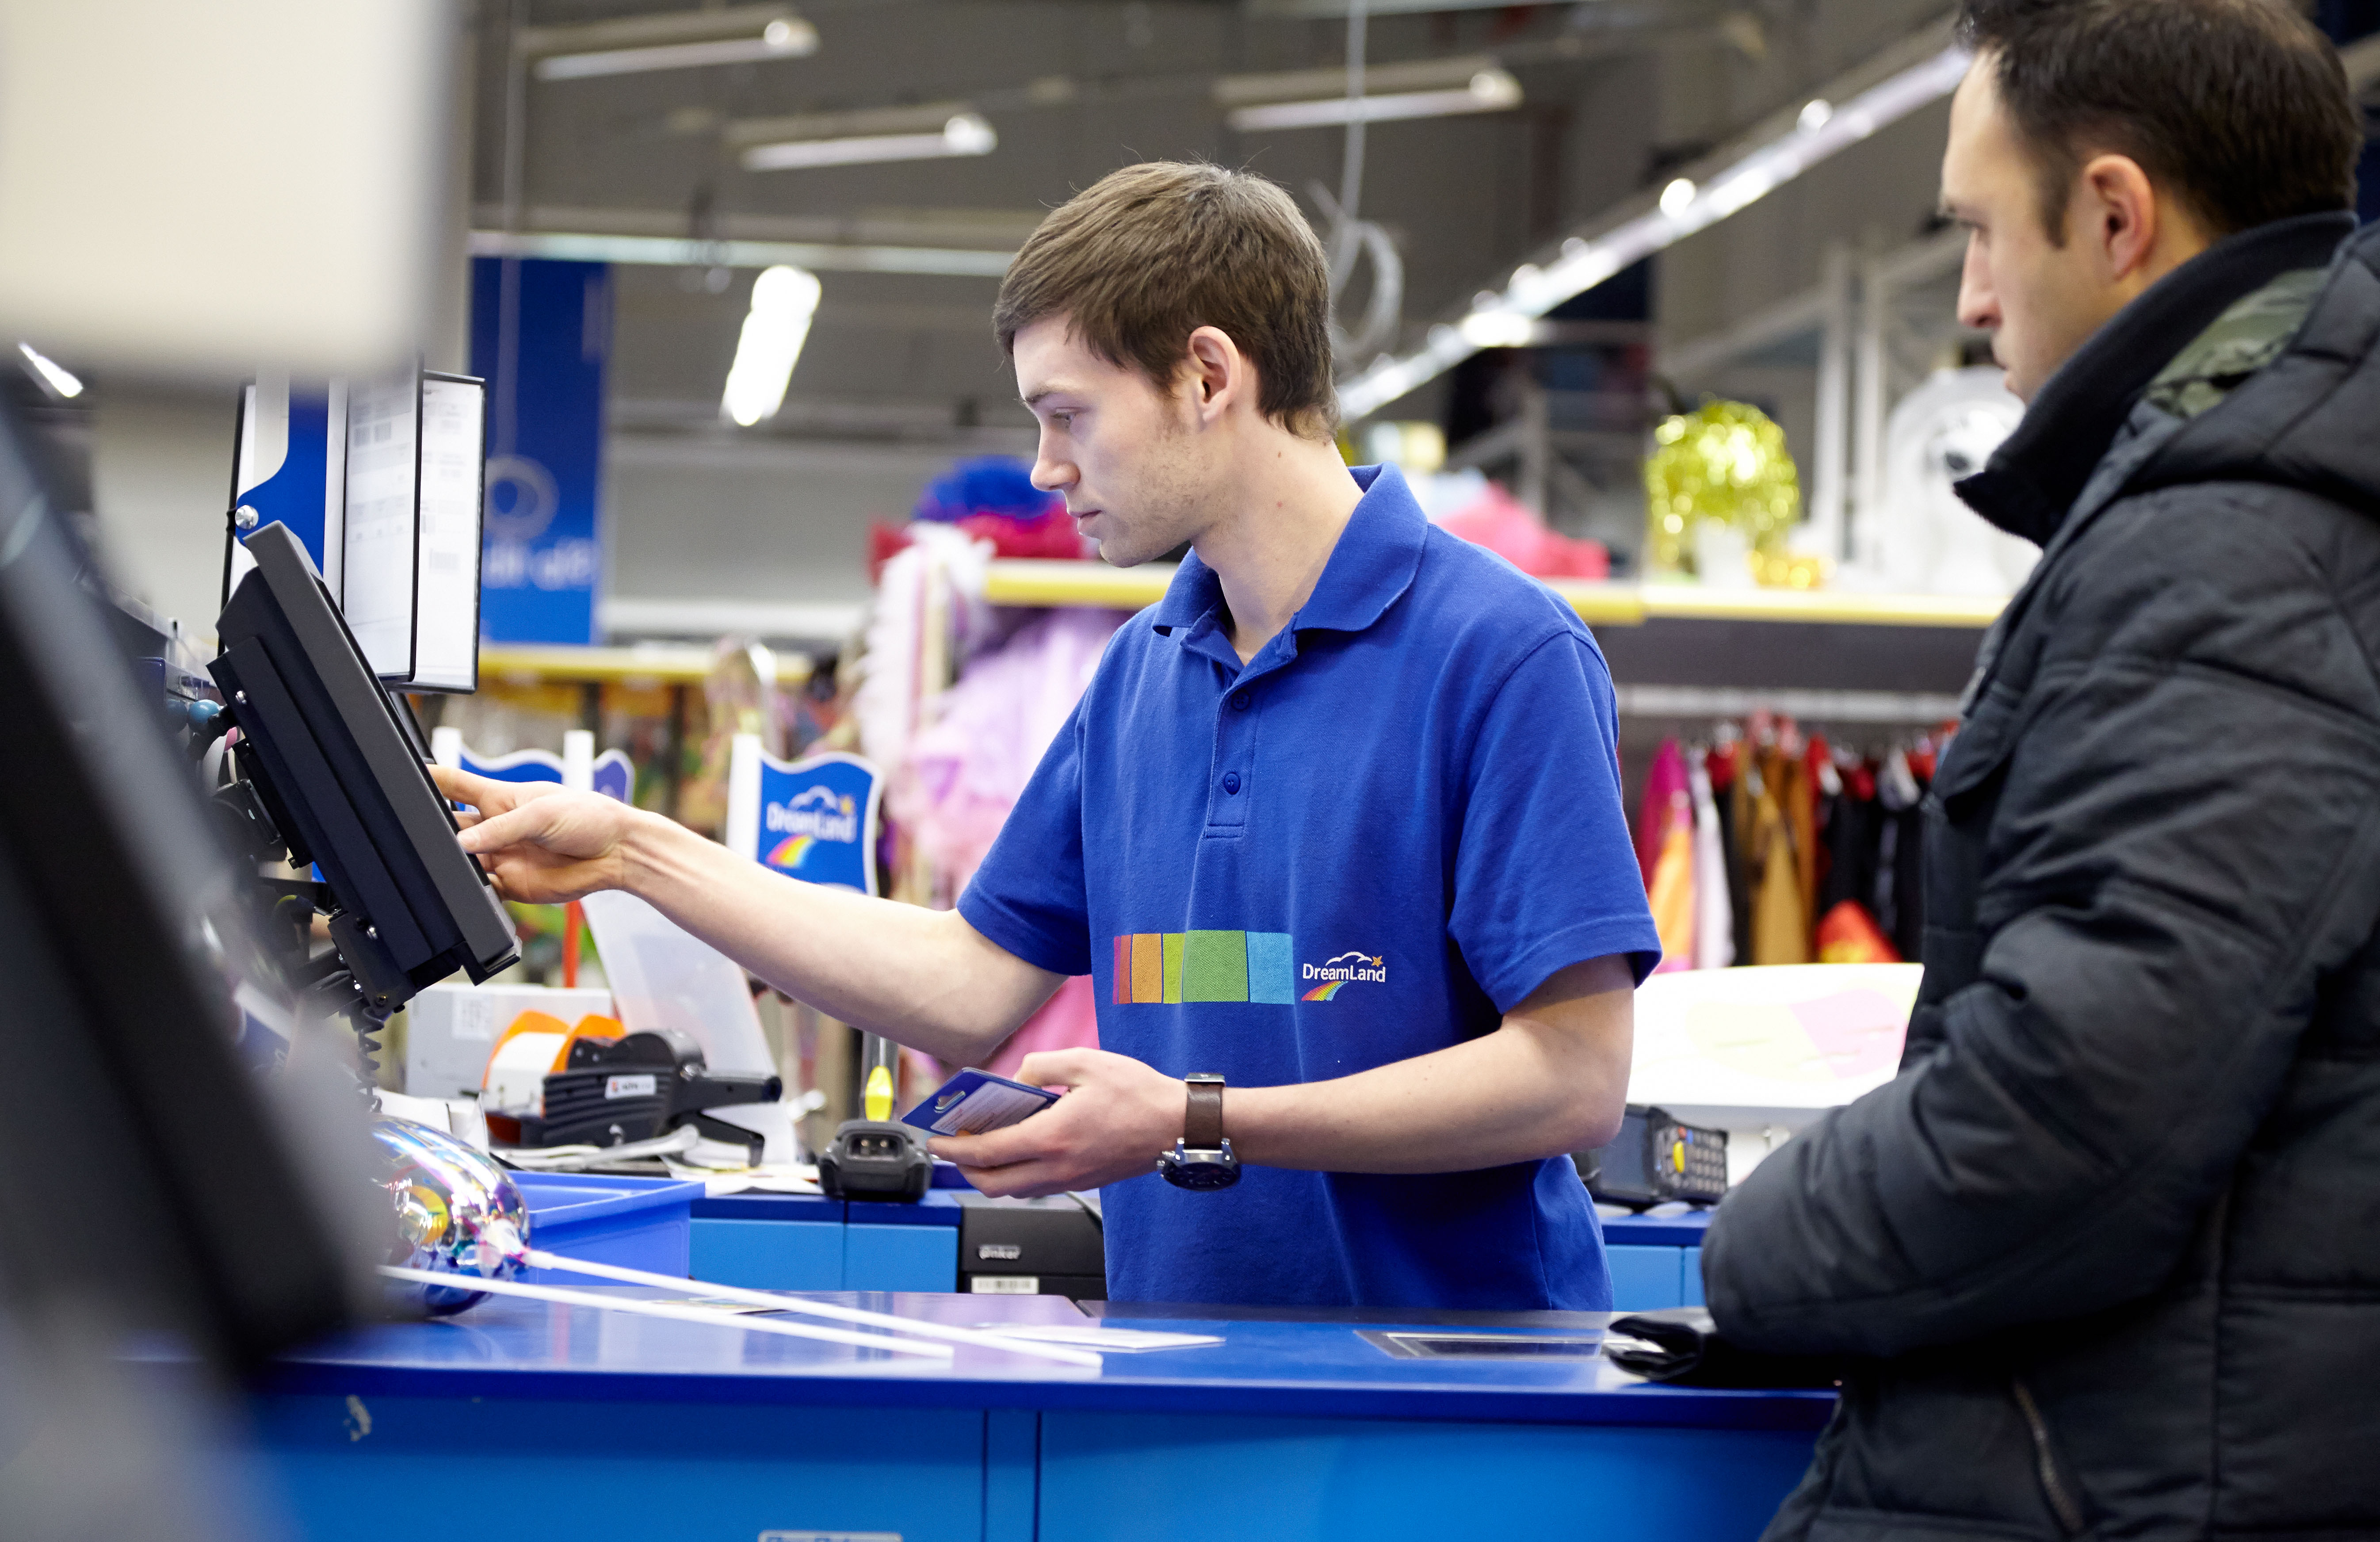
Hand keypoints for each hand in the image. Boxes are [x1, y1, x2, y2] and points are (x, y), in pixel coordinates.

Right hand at [430, 763, 642, 904]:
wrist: (617, 852)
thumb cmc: (588, 816)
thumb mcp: (542, 813)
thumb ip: (502, 828)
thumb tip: (464, 843)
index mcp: (498, 799)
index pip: (453, 785)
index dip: (428, 781)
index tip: (401, 779)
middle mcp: (494, 828)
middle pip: (448, 829)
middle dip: (434, 834)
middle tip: (425, 839)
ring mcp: (500, 857)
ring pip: (461, 864)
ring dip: (453, 866)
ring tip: (452, 865)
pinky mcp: (510, 884)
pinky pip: (482, 891)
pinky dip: (473, 893)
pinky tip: (471, 889)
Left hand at [928, 1049, 1186, 1197]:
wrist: (1179, 1124)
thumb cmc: (1139, 1093)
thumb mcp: (1085, 1062)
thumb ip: (1040, 1066)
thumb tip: (1015, 1079)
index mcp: (1053, 1137)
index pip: (988, 1152)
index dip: (955, 1149)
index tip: (936, 1141)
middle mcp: (1059, 1167)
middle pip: (993, 1184)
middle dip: (965, 1169)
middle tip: (954, 1148)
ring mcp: (1072, 1178)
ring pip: (1015, 1189)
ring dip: (991, 1173)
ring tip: (983, 1146)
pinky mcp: (1085, 1180)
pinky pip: (1038, 1185)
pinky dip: (1017, 1173)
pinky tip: (1020, 1148)